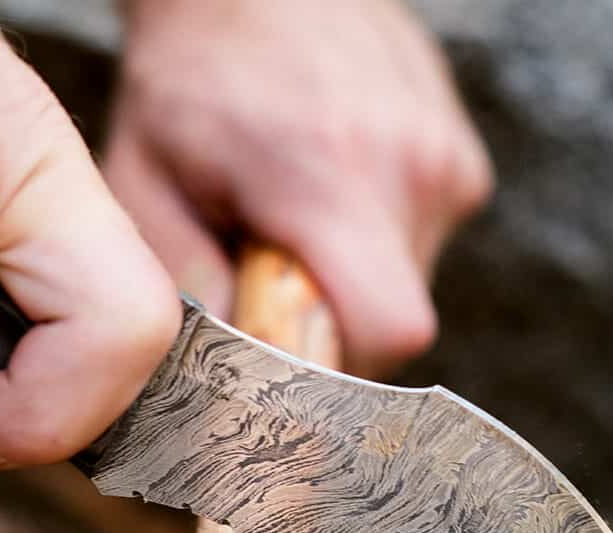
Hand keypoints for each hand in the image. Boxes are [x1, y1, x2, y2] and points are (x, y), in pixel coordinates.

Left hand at [105, 0, 491, 375]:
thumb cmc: (189, 77)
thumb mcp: (148, 183)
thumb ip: (188, 286)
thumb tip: (233, 375)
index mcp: (330, 176)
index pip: (387, 331)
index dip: (336, 366)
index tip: (283, 346)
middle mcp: (411, 165)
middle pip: (396, 321)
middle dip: (331, 321)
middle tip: (271, 271)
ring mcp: (448, 157)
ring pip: (410, 285)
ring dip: (351, 278)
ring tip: (297, 219)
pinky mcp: (463, 157)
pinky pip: (423, 242)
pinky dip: (375, 240)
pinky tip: (329, 191)